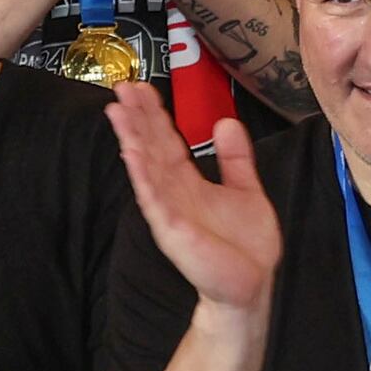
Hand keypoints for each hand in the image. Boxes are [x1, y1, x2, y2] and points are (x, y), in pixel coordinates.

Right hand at [109, 83, 281, 311]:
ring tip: (118, 111)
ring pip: (146, 168)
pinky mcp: (172, 230)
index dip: (154, 114)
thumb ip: (235, 158)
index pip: (166, 141)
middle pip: (151, 147)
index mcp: (189, 182)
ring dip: (131, 138)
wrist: (252, 285)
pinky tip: (131, 153)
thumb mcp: (246, 190)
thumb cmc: (245, 245)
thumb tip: (226, 122)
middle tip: (123, 86)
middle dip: (136, 117)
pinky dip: (142, 175)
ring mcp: (169, 210)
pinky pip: (154, 198)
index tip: (141, 87)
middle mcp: (174, 193)